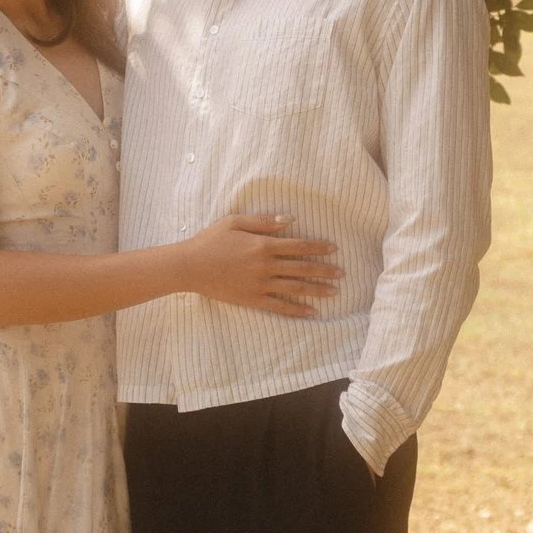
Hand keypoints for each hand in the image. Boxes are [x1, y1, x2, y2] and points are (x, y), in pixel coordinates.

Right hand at [184, 209, 340, 315]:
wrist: (189, 267)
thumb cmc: (210, 240)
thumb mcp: (235, 222)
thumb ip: (263, 221)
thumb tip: (290, 219)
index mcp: (263, 245)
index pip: (299, 246)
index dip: (318, 247)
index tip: (334, 249)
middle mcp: (266, 266)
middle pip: (302, 268)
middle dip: (324, 270)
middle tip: (342, 273)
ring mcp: (260, 285)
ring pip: (295, 288)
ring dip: (317, 290)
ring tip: (334, 292)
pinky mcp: (252, 300)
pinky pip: (279, 307)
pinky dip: (296, 310)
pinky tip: (311, 312)